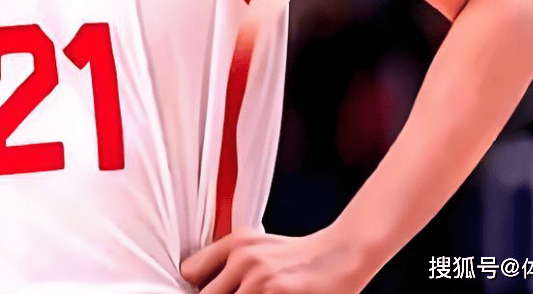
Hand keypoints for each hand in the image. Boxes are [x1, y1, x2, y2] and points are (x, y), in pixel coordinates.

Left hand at [180, 225, 365, 293]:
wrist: (342, 254)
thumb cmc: (299, 257)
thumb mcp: (259, 247)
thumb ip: (231, 263)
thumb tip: (201, 284)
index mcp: (235, 243)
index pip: (190, 271)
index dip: (195, 288)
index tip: (200, 292)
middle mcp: (243, 257)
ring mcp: (260, 278)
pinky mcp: (277, 293)